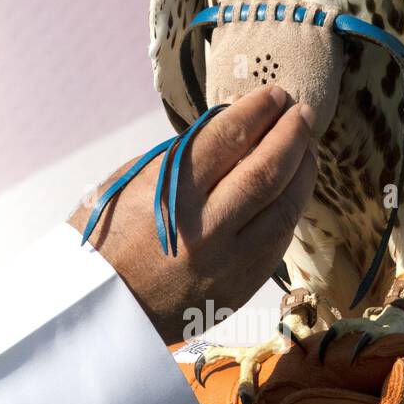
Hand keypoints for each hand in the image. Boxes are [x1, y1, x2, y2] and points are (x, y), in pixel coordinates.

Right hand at [67, 86, 318, 344]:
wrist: (96, 309)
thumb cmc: (105, 238)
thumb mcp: (129, 183)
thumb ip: (180, 157)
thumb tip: (230, 128)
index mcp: (169, 194)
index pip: (228, 139)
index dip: (257, 111)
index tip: (274, 94)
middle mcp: (205, 228)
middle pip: (267, 170)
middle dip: (291, 133)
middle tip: (302, 111)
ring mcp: (228, 263)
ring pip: (285, 207)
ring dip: (303, 170)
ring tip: (306, 146)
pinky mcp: (240, 287)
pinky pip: (279, 241)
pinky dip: (290, 208)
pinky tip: (292, 190)